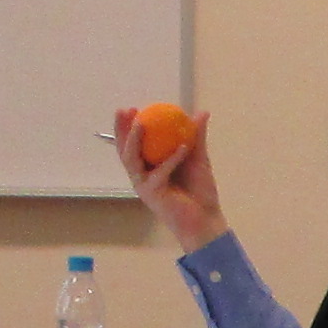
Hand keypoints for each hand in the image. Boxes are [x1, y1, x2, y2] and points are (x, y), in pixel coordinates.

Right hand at [111, 108, 228, 252]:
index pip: (133, 144)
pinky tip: (182, 146)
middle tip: (126, 110)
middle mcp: (142, 176)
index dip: (128, 126)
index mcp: (148, 167)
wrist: (206, 219)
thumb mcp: (198, 158)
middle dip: (121, 129)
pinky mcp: (153, 194)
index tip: (132, 108)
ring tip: (140, 123)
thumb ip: (196, 136)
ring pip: (132, 160)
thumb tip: (201, 112)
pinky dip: (172, 158)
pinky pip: (161, 172)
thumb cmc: (199, 191)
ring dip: (134, 140)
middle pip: (124, 150)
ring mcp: (144, 186)